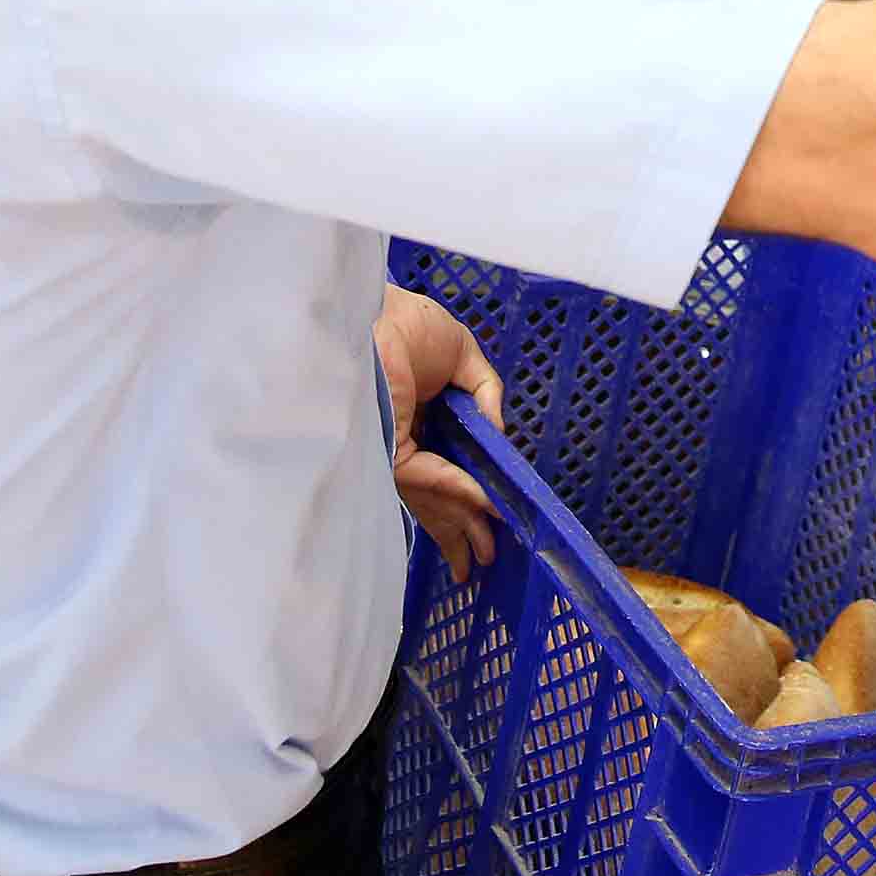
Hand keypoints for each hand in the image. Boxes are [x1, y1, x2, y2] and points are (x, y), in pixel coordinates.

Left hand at [376, 287, 506, 577]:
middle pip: (438, 498)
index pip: (446, 471)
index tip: (492, 520)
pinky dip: (458, 489)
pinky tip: (485, 504)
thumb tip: (499, 434)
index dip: (468, 497)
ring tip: (485, 556)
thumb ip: (485, 392)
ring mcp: (395, 452)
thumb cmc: (408, 324)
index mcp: (419, 420)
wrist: (375, 314)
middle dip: (463, 531)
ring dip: (462, 526)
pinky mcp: (388, 452)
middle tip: (486, 561)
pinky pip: (429, 477)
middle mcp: (405, 443)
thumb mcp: (462, 355)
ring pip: (432, 499)